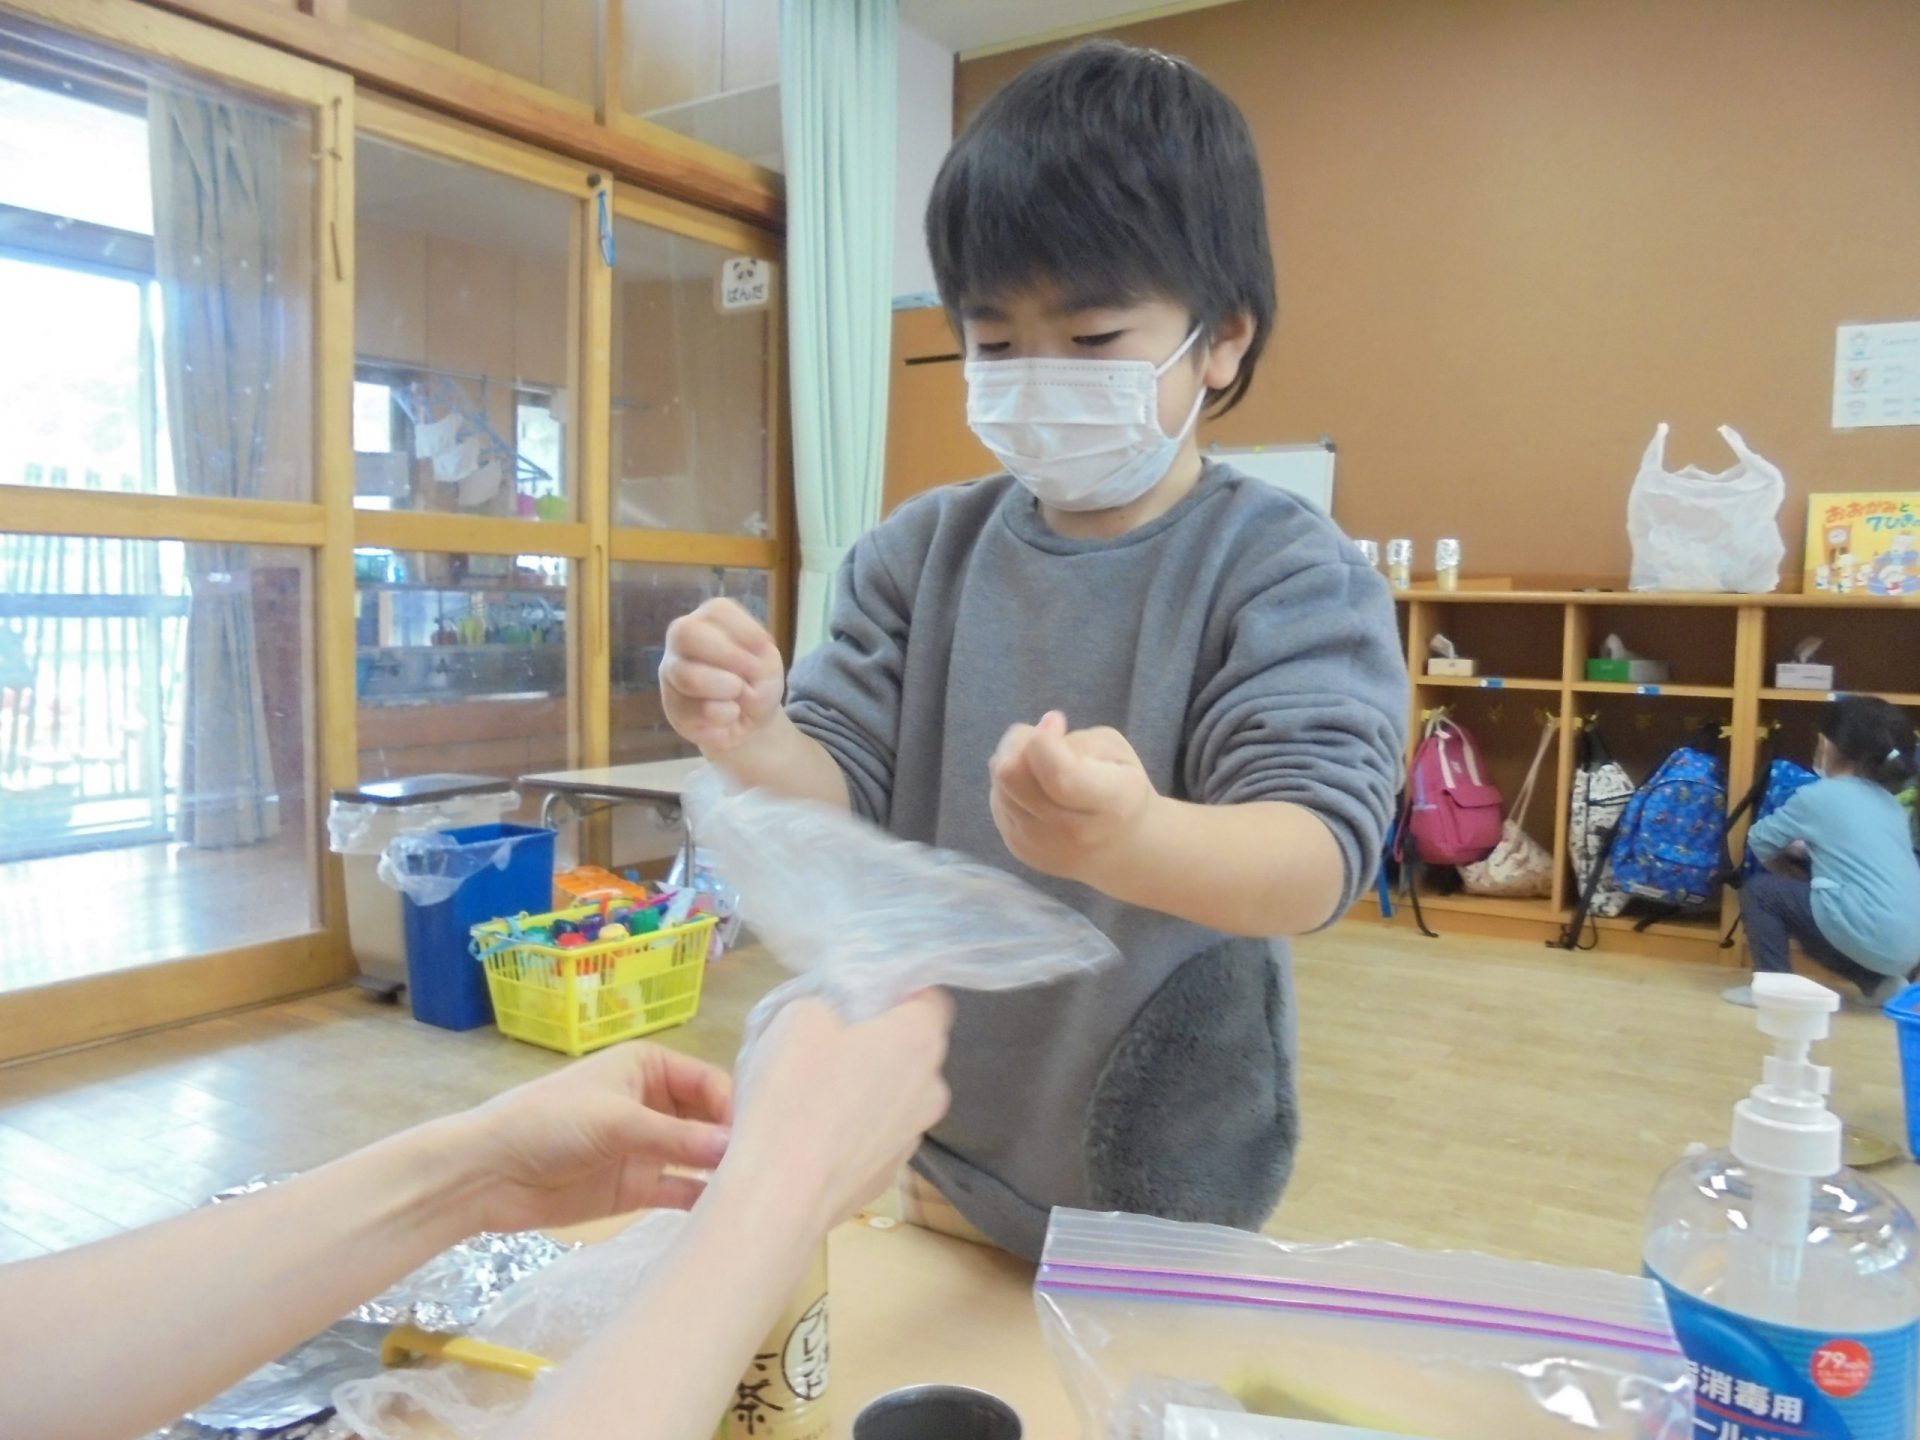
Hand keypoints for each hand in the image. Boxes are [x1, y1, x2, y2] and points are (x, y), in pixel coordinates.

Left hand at [439, 1043, 732, 1233]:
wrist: (489, 1173)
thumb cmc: (550, 1123)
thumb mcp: (616, 1122)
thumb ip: (676, 1138)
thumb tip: (735, 1149)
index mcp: (651, 1068)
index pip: (710, 1083)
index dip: (734, 1108)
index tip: (759, 1139)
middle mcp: (656, 1104)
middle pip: (710, 1121)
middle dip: (734, 1141)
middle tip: (768, 1170)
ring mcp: (648, 1148)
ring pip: (698, 1158)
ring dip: (721, 1172)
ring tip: (755, 1195)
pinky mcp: (636, 1188)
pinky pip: (679, 1192)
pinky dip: (700, 1200)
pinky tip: (725, 1215)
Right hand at [660, 598, 785, 752]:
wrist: (749, 721)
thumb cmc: (757, 681)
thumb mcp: (769, 666)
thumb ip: (758, 662)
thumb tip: (734, 680)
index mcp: (710, 620)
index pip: (717, 611)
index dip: (744, 629)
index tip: (765, 646)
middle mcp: (682, 640)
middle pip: (687, 634)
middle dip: (726, 656)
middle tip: (749, 672)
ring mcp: (672, 673)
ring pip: (688, 677)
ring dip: (725, 689)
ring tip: (738, 695)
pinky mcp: (672, 707)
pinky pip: (691, 713)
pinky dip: (721, 717)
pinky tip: (729, 715)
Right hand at [726, 994, 952, 1232]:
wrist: (780, 1195)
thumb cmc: (794, 1092)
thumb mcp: (798, 1016)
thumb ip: (829, 1004)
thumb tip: (836, 1018)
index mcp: (920, 1040)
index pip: (932, 999)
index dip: (900, 993)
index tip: (862, 998)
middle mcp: (932, 1089)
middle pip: (914, 1051)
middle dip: (880, 1042)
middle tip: (830, 1044)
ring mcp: (914, 1139)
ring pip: (896, 1097)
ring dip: (868, 1090)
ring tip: (815, 1097)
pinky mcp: (888, 1176)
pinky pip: (876, 1136)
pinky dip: (854, 1131)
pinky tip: (813, 1137)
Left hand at [989, 711, 1156, 882]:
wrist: (1122, 849)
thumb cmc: (1122, 789)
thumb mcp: (1117, 752)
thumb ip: (1075, 742)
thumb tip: (1033, 738)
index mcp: (1111, 804)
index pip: (1057, 773)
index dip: (1044, 738)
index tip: (1057, 721)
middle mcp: (1072, 832)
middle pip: (1011, 775)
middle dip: (1018, 743)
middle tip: (1041, 739)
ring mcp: (1041, 845)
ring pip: (999, 785)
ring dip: (1012, 762)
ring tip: (1040, 763)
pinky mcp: (1019, 849)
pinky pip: (997, 801)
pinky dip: (1010, 786)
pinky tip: (1035, 789)